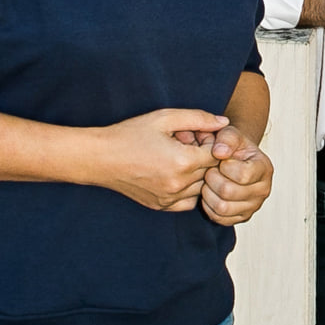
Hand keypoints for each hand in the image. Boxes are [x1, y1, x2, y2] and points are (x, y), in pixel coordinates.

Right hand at [88, 108, 225, 211]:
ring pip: (202, 187)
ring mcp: (169, 198)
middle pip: (211, 171)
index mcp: (182, 161)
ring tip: (180, 158)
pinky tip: (176, 173)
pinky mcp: (160, 206)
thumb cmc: (131, 134)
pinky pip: (188, 202)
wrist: (100, 158)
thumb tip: (224, 123)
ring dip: (198, 173)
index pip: (218, 154)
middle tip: (189, 144)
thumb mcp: (165, 118)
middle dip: (206, 156)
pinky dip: (189, 189)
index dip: (212, 142)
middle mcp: (178, 184)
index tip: (198, 135)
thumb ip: (198, 118)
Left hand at [201, 126, 274, 225]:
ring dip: (208, 194)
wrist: (236, 160)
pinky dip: (208, 206)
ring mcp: (253, 206)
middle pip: (228, 192)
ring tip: (208, 182)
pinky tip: (210, 193)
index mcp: (264, 168)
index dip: (225, 167)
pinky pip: (218, 218)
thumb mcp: (231, 135)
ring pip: (222, 208)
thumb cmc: (233, 147)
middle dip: (212, 180)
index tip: (220, 160)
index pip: (243, 175)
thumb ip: (226, 138)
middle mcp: (263, 190)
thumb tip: (219, 152)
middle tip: (209, 171)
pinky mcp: (241, 217)